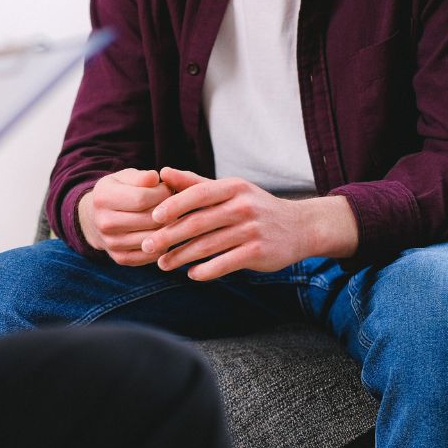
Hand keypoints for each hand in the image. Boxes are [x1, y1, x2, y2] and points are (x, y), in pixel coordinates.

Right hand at [78, 168, 173, 265]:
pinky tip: (163, 233)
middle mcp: (104, 223)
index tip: (168, 189)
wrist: (96, 218)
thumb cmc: (117, 192)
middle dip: (168, 211)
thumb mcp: (125, 177)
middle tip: (174, 205)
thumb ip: (141, 177)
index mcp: (103, 198)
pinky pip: (150, 255)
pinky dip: (162, 245)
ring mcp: (111, 243)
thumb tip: (155, 178)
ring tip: (169, 218)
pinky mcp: (120, 258)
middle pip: (149, 220)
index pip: (142, 198)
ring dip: (167, 228)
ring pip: (152, 238)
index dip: (162, 193)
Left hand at [142, 168, 358, 281]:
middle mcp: (243, 206)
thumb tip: (163, 172)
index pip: (197, 194)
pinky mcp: (258, 252)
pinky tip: (192, 275)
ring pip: (208, 246)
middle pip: (198, 222)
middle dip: (169, 236)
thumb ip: (195, 183)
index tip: (153, 218)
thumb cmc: (255, 207)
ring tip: (163, 264)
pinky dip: (206, 271)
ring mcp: (251, 230)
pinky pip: (225, 264)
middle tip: (147, 246)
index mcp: (233, 188)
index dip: (174, 205)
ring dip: (181, 257)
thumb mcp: (230, 190)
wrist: (300, 227)